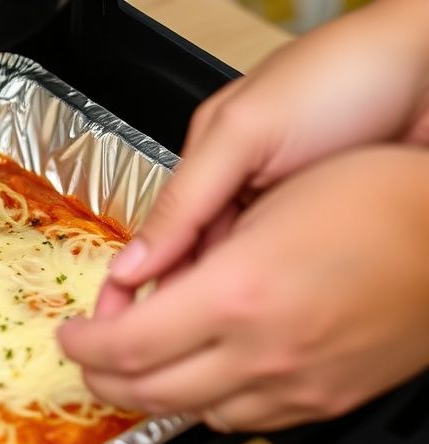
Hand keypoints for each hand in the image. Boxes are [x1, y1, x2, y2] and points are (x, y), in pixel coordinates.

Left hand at [59, 146, 428, 430]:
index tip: (70, 335)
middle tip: (88, 358)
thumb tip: (138, 272)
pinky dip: (206, 404)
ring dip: (151, 395)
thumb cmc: (376, 195)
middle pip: (147, 394)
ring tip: (138, 365)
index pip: (124, 346)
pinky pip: (245, 420)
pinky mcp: (325, 399)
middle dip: (101, 380)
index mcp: (237, 295)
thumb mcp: (265, 198)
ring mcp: (296, 385)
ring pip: (193, 414)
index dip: (83, 346)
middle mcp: (262, 352)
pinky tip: (202, 377)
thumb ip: (187, 243)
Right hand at [95, 0, 428, 317]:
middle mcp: (247, 199)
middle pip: (197, 272)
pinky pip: (289, 285)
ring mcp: (290, 220)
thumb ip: (187, 197)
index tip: (119, 333)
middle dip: (182, 307)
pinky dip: (280, 306)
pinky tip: (279, 321)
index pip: (162, 246)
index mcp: (211, 169)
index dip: (139, 292)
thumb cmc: (345, 76)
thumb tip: (134, 263)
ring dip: (233, 311)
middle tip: (172, 347)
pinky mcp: (330, 239)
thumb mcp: (246, 130)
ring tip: (227, 339)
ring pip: (242, 286)